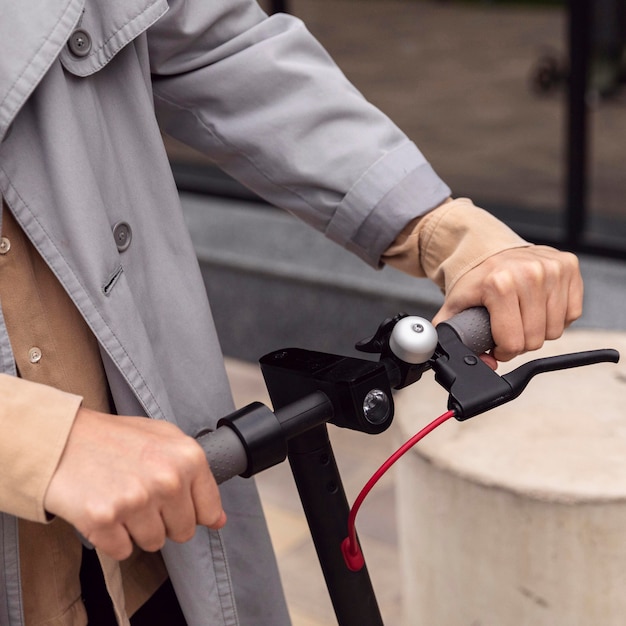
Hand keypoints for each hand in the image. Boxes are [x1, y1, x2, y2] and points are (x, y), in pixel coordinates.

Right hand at [44, 409, 225, 560]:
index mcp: (188, 457)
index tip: (173, 500)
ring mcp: (137, 499)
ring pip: (153, 543)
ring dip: (136, 528)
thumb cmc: (115, 439)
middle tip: (140, 494)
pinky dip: (111, 537)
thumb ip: (197, 475)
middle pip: (182, 531)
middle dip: (163, 519)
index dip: (190, 510)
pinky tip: (104, 508)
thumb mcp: (165, 439)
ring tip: (120, 498)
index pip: (208, 511)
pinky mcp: (105, 519)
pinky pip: (122, 551)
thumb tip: (218, 519)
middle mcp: (168, 479)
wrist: (62, 439)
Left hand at [432, 245, 582, 363]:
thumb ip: (456, 339)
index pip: (512, 342)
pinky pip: (572, 314)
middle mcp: (528, 274)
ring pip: (554, 330)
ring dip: (538, 331)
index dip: (503, 351)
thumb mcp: (455, 309)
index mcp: (499, 284)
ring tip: (522, 317)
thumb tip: (487, 363)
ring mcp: (552, 268)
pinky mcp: (569, 266)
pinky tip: (539, 308)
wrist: (488, 249)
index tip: (496, 345)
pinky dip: (556, 318)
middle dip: (519, 342)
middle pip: (535, 340)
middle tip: (508, 329)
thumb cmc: (475, 280)